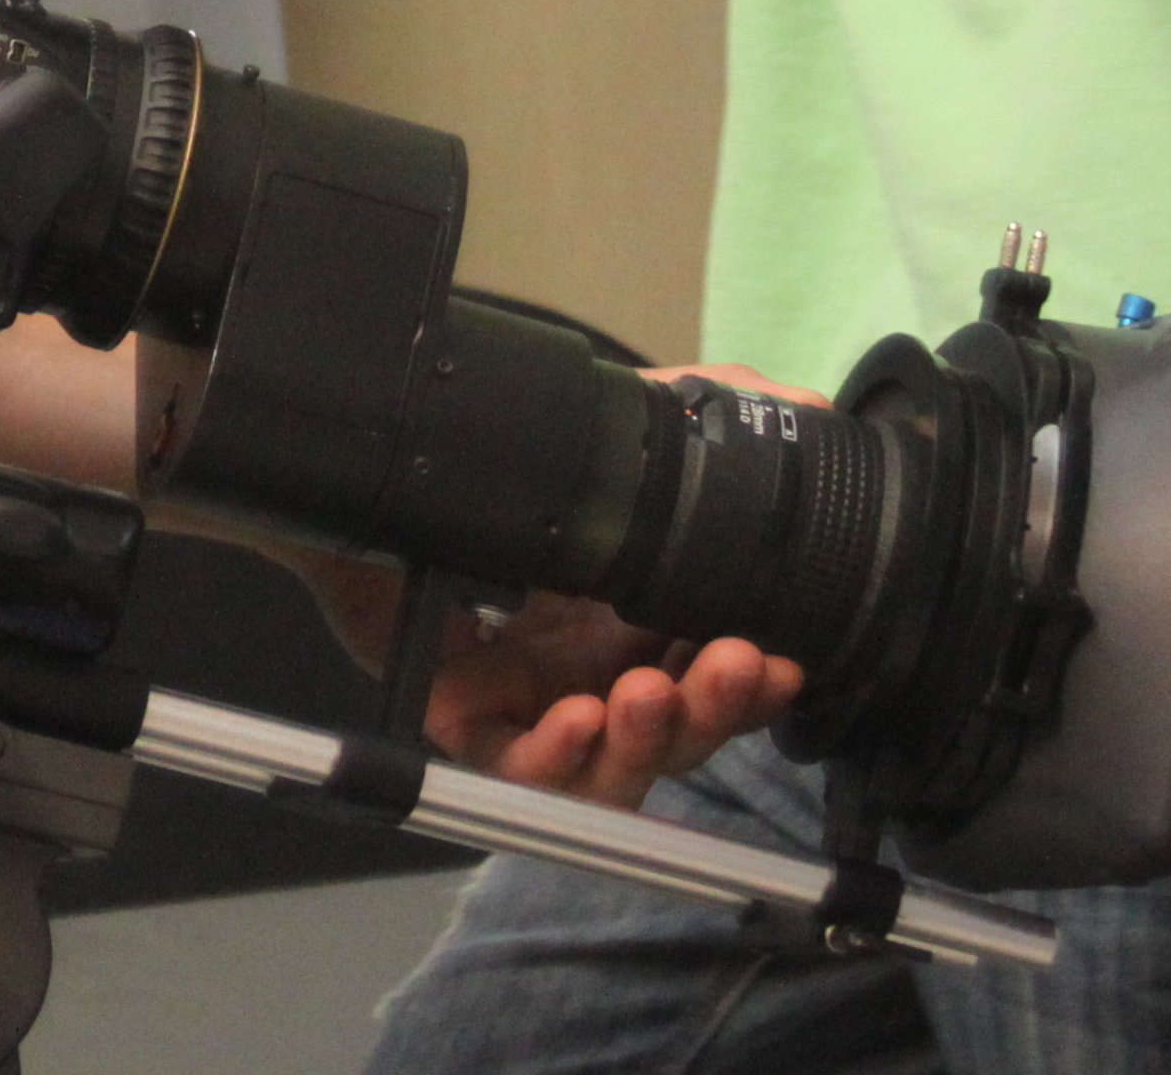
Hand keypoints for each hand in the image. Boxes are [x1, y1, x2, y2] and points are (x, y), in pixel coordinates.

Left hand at [408, 356, 821, 810]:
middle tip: (731, 666)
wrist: (374, 484)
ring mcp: (537, 705)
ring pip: (618, 760)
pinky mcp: (469, 722)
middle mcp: (598, 675)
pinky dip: (557, 756)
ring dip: (650, 737)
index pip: (718, 675)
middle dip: (718, 705)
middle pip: (684, 727)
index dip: (757, 680)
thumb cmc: (490, 486)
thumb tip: (796, 402)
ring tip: (650, 696)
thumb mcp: (601, 443)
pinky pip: (522, 767)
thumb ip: (692, 415)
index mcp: (639, 628)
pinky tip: (575, 720)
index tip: (782, 658)